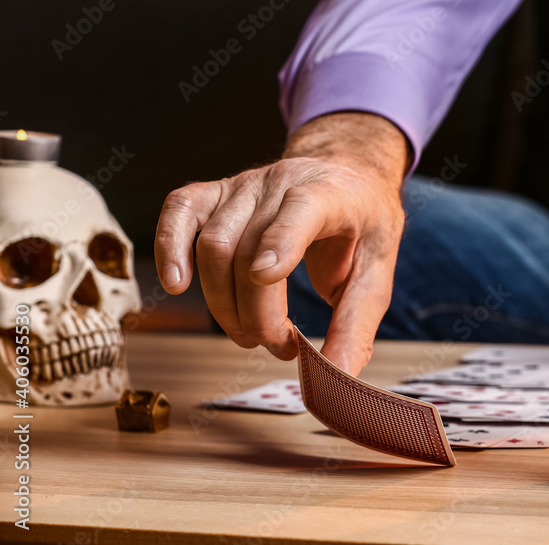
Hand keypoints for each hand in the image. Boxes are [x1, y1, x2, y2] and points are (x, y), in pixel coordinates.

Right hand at [154, 113, 408, 374]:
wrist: (348, 174)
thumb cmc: (364, 224)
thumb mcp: (377, 272)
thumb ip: (356, 325)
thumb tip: (336, 376)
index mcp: (330, 193)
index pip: (301, 209)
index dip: (280, 241)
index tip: (265, 278)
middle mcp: (282, 182)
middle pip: (246, 247)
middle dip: (255, 312)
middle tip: (280, 346)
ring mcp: (245, 184)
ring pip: (212, 242)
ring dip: (223, 303)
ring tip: (249, 335)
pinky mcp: (217, 191)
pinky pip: (180, 210)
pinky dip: (169, 246)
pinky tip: (175, 284)